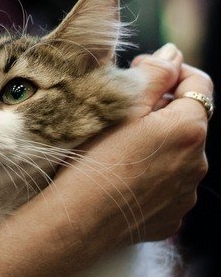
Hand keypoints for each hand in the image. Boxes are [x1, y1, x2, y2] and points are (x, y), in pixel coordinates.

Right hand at [55, 44, 210, 245]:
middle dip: (160, 113)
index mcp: (189, 128)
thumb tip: (172, 55)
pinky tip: (120, 180)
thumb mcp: (118, 107)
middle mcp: (198, 162)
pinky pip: (167, 189)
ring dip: (156, 147)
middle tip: (118, 116)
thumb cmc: (92, 160)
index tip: (142, 75)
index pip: (199, 84)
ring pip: (177, 156)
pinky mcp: (172, 218)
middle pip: (186, 122)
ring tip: (115, 152)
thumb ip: (153, 75)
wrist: (77, 221)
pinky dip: (150, 180)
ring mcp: (186, 194)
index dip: (172, 72)